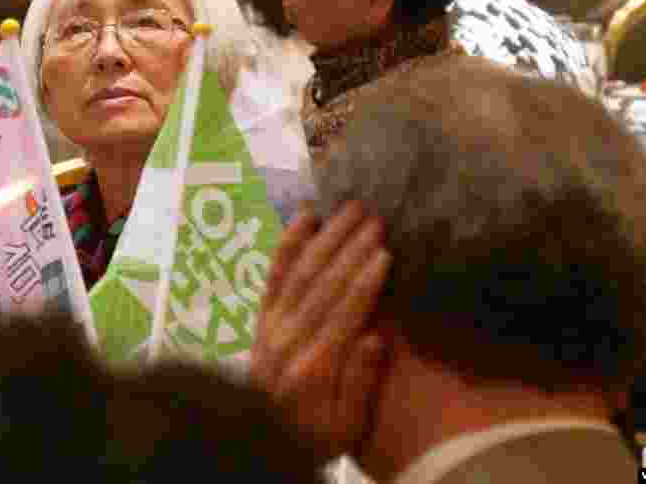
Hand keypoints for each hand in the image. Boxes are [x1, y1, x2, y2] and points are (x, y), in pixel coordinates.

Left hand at [251, 201, 390, 462]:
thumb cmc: (316, 433)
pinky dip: (289, 242)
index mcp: (314, 366)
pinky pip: (274, 273)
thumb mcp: (347, 425)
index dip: (364, 281)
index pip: (342, 315)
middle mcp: (288, 338)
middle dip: (349, 248)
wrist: (259, 438)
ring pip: (300, 272)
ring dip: (326, 237)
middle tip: (374, 216)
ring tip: (351, 208)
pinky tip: (306, 216)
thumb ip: (360, 383)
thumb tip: (376, 337)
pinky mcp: (263, 315)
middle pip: (322, 285)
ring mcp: (271, 323)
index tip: (385, 250)